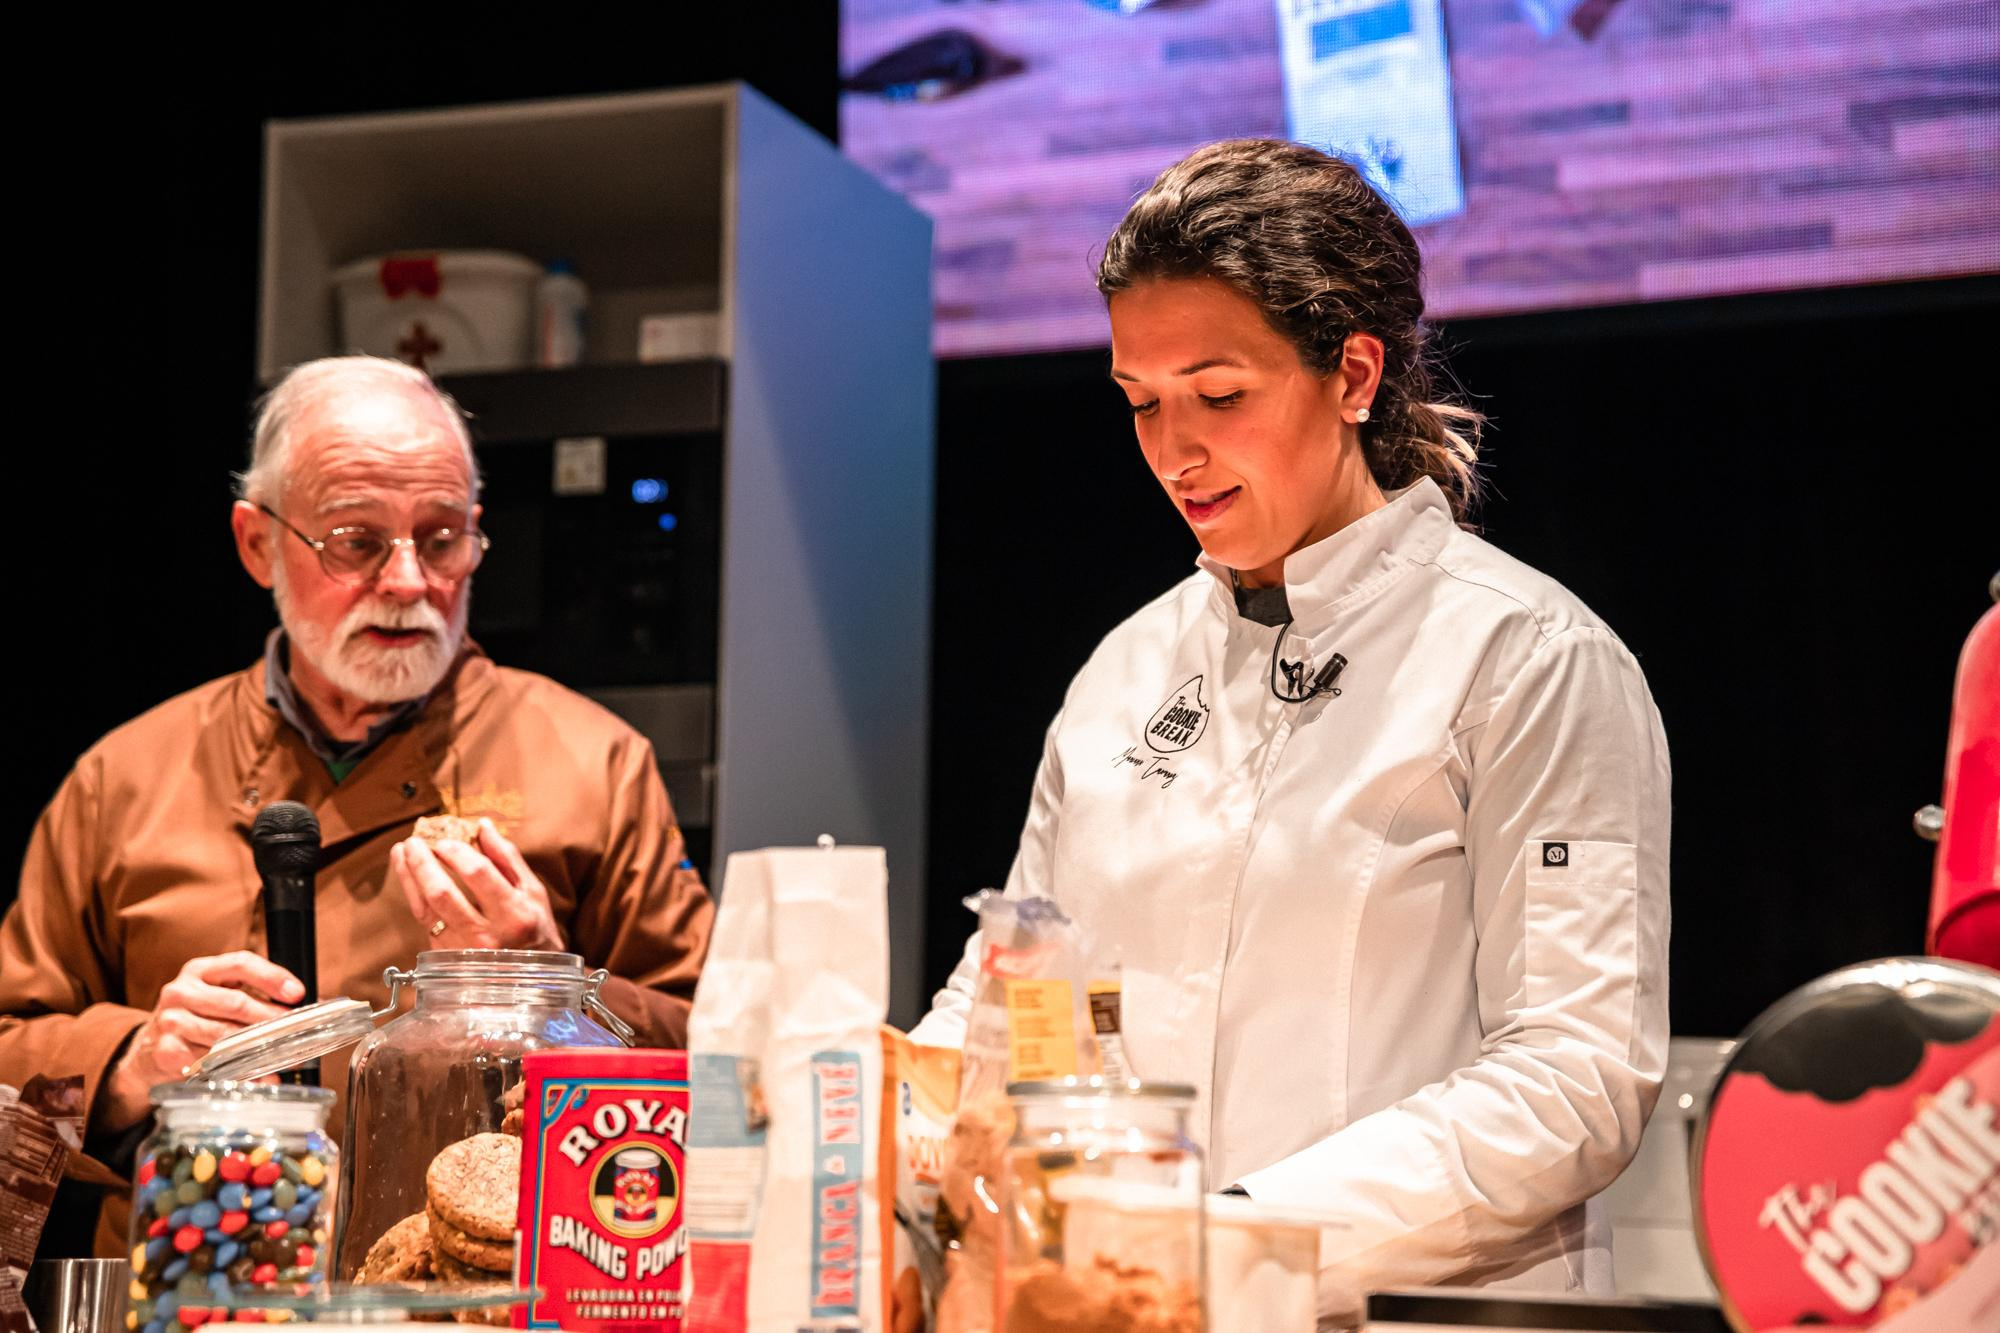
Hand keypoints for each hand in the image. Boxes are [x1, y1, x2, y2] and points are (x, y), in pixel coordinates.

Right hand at [102, 952, 303, 1131]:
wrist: (147, 1050)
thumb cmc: (194, 1017)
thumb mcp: (215, 994)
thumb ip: (250, 993)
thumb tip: (297, 1005)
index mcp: (199, 971)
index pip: (240, 964)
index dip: (272, 977)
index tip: (297, 993)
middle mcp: (181, 992)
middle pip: (236, 1002)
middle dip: (271, 1018)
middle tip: (295, 1031)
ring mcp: (171, 1022)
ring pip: (225, 1035)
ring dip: (258, 1048)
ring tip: (283, 1056)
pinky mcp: (167, 1051)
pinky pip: (211, 1063)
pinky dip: (238, 1071)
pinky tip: (257, 1075)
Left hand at [391, 819, 562, 952]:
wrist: (530, 979)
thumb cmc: (535, 929)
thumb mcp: (533, 892)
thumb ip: (507, 858)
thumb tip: (483, 826)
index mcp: (514, 914)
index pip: (478, 874)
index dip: (457, 852)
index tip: (445, 840)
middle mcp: (487, 935)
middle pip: (442, 893)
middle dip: (422, 863)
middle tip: (413, 842)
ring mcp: (462, 949)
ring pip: (425, 908)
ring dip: (409, 877)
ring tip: (402, 853)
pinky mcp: (445, 956)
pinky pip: (422, 921)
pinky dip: (412, 894)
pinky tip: (408, 876)